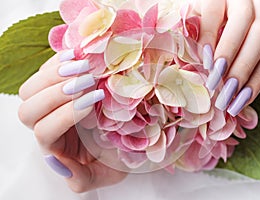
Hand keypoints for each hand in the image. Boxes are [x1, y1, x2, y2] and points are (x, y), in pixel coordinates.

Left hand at [18, 50, 126, 192]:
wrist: (122, 137)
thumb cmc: (112, 156)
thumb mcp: (103, 174)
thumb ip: (81, 178)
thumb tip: (58, 162)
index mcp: (55, 146)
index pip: (45, 131)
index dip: (66, 115)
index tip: (94, 101)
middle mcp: (47, 123)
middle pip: (28, 109)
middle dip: (56, 94)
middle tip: (87, 82)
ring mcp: (50, 101)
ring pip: (30, 88)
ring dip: (55, 75)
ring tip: (83, 67)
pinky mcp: (57, 84)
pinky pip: (46, 69)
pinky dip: (58, 60)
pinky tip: (77, 55)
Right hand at [198, 0, 259, 115]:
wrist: (200, 11)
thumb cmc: (224, 32)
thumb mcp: (248, 46)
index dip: (259, 77)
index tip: (241, 101)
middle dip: (243, 70)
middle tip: (226, 95)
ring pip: (243, 21)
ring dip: (229, 55)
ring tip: (216, 79)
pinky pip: (213, 12)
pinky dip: (209, 37)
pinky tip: (205, 57)